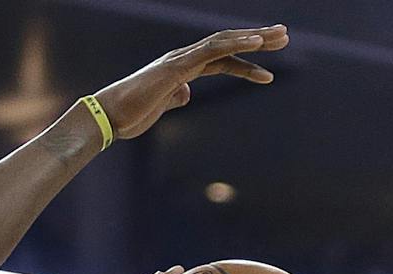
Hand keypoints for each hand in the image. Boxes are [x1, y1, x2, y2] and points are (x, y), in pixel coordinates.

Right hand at [96, 25, 288, 140]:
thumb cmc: (130, 116)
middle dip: (257, 40)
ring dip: (254, 38)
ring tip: (279, 38)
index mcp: (182, 68)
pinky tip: (257, 43)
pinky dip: (236, 44)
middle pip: (227, 45)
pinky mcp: (177, 67)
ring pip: (224, 42)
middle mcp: (183, 58)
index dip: (245, 61)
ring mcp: (181, 60)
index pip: (220, 60)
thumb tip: (187, 94)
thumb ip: (174, 97)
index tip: (268, 66)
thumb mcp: (160, 108)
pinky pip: (212, 50)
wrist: (108, 117)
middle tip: (284, 37)